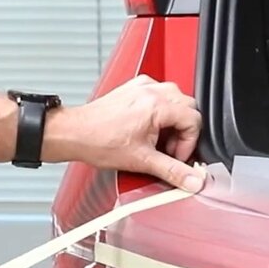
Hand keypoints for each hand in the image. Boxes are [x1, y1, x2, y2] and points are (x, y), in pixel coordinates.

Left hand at [42, 75, 204, 191]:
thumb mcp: (143, 161)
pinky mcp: (133, 88)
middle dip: (184, 131)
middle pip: (188, 106)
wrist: (74, 133)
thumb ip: (173, 171)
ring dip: (174, 120)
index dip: (189, 142)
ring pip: (176, 98)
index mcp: (157, 105)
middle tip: (169, 148)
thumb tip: (194, 180)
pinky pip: (160, 94)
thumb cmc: (99, 141)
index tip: (176, 155)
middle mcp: (151, 91)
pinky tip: (151, 126)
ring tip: (160, 138)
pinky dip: (161, 111)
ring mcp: (141, 87)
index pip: (194, 119)